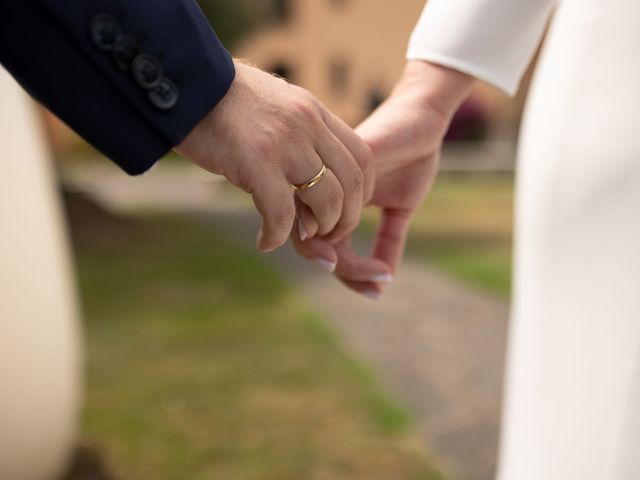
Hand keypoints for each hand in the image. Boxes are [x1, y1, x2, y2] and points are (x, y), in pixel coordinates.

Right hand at [175, 61, 371, 251]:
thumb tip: (309, 174)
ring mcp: (284, 142)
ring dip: (318, 230)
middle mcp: (307, 125)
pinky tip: (266, 242)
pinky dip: (277, 236)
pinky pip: (281, 214)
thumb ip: (299, 135)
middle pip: (351, 183)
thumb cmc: (224, 103)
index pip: (362, 157)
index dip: (361, 192)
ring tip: (300, 237)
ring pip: (326, 200)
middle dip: (346, 219)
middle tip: (327, 235)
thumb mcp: (275, 108)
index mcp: (315, 112)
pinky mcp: (256, 161)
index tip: (346, 210)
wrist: (186, 84)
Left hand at [291, 61, 474, 296]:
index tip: (374, 291)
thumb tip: (384, 280)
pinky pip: (335, 202)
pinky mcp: (343, 161)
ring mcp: (330, 175)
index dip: (346, 273)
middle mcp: (323, 190)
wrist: (421, 117)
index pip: (323, 245)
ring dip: (348, 260)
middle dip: (345, 272)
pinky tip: (370, 247)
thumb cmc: (409, 158)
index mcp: (331, 202)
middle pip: (313, 242)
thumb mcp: (401, 209)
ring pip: (320, 229)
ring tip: (377, 272)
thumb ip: (389, 241)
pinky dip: (347, 230)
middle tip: (373, 284)